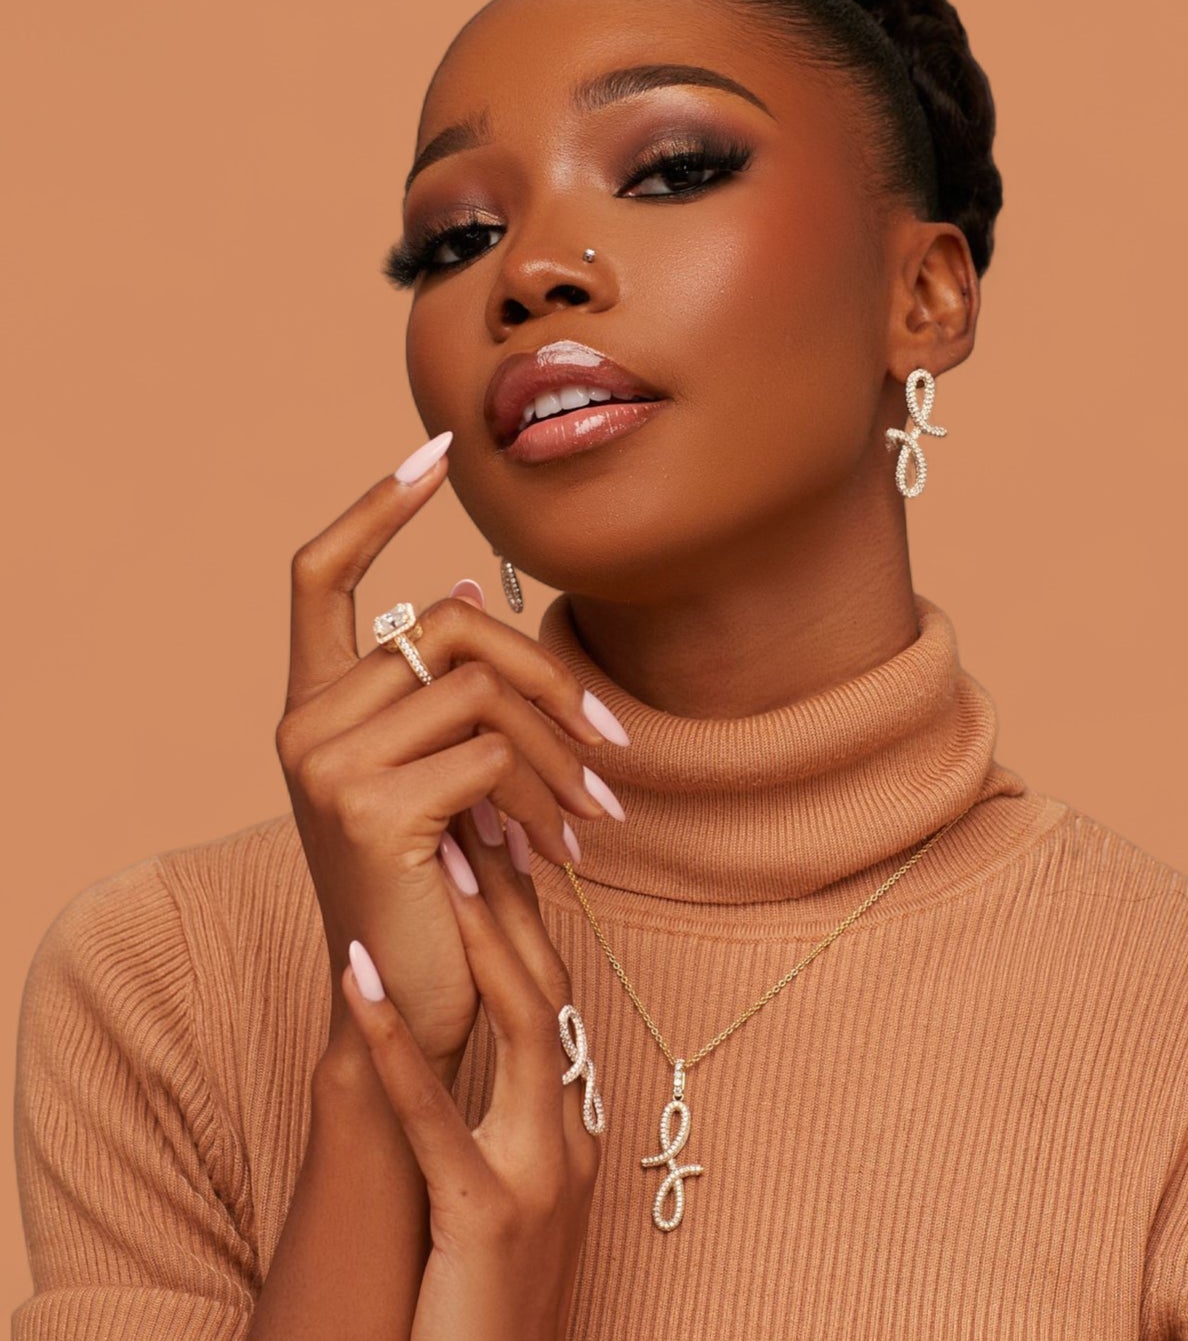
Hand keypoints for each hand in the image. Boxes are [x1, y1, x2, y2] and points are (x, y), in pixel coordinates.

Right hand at [275, 432, 627, 1077]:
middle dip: (549, 673)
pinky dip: (545, 798)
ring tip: (601, 812)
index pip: (317, 575)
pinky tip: (558, 853)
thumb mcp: (443, 777)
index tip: (434, 452)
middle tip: (614, 740)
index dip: (372, 507)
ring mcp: (324, 764)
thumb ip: (446, 695)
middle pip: (448, 623)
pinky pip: (491, 753)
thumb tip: (481, 591)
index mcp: (314, 706)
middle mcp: (302, 725)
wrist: (408, 1007)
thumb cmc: (440, 887)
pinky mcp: (368, 808)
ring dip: (562, 749)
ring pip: (481, 686)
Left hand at [339, 820, 601, 1340]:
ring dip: (483, 933)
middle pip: (552, 986)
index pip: (555, 994)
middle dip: (517, 896)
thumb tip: (465, 1051)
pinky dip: (398, 1038)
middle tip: (480, 808)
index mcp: (568, 1129)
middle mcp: (568, 1138)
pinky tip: (361, 972)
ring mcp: (540, 1175)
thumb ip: (493, 1125)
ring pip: (527, 1025)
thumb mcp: (496, 1200)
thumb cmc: (476, 1305)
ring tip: (443, 856)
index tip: (499, 836)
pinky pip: (439, 1114)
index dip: (529, 913)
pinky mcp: (490, 1220)